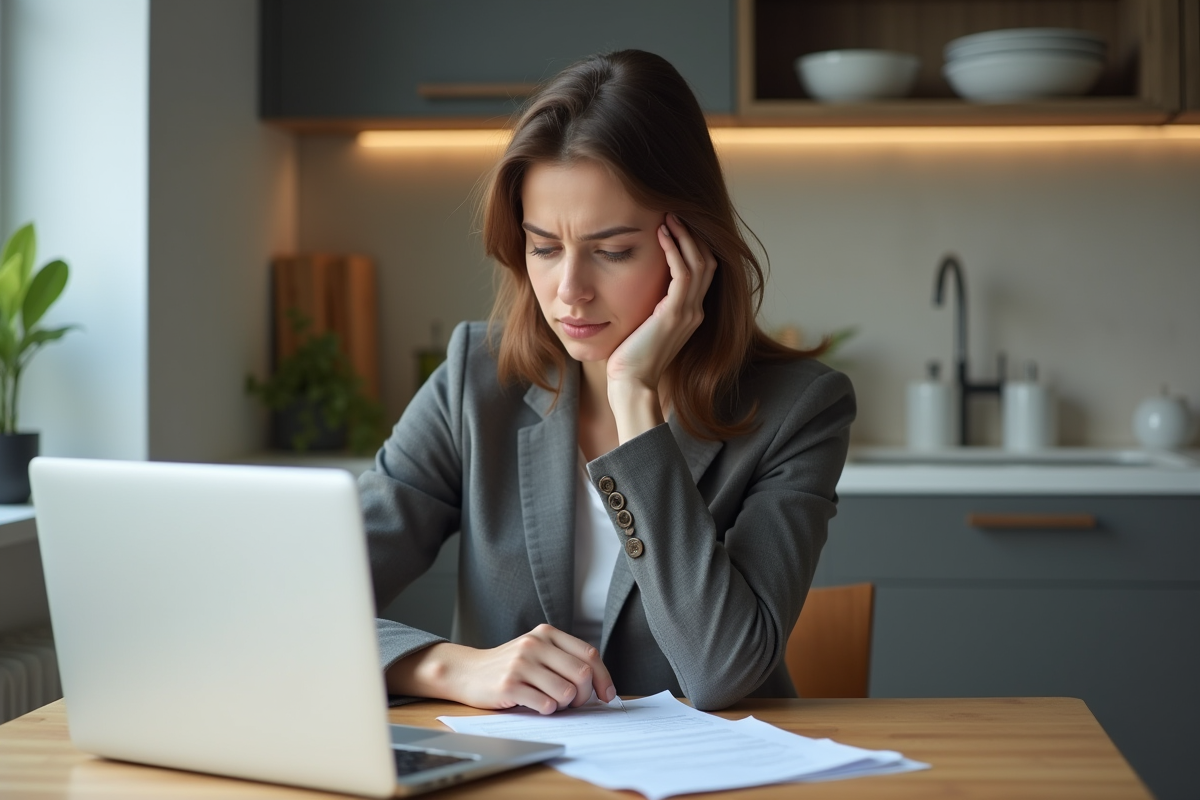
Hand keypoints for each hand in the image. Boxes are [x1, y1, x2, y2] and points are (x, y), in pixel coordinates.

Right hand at [386, 624, 616, 714]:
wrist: (467, 672)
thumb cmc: (509, 665)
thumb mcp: (536, 651)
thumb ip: (564, 658)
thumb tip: (599, 684)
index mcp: (546, 633)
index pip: (589, 654)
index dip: (604, 677)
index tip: (606, 694)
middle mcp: (535, 644)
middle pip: (582, 674)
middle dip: (585, 696)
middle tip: (576, 703)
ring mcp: (521, 664)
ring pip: (566, 693)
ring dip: (564, 706)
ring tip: (550, 702)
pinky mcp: (509, 685)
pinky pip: (545, 705)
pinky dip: (547, 711)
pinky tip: (536, 705)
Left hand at [605, 213, 716, 438]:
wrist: (631, 384)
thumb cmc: (629, 358)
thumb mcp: (643, 325)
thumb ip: (648, 306)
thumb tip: (634, 286)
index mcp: (689, 313)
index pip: (703, 270)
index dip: (693, 244)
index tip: (675, 224)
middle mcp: (694, 311)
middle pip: (707, 261)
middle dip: (693, 234)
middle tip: (675, 211)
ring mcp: (687, 313)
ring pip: (699, 263)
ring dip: (684, 237)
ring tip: (669, 217)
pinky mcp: (674, 315)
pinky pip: (682, 274)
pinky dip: (674, 251)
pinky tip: (661, 235)